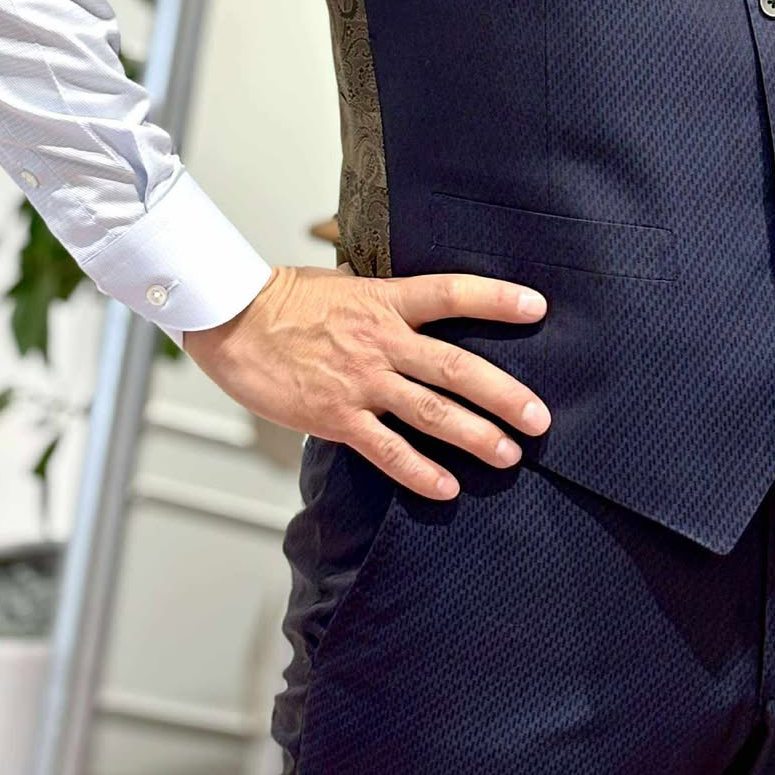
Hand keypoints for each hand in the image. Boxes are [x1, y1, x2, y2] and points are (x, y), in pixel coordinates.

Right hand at [182, 260, 551, 499]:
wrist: (234, 322)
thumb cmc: (287, 301)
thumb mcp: (345, 285)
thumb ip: (384, 299)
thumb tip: (416, 303)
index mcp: (385, 301)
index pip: (452, 294)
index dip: (496, 300)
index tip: (537, 308)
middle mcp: (381, 341)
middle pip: (456, 367)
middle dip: (504, 394)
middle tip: (539, 417)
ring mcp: (360, 382)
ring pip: (430, 412)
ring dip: (474, 435)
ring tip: (508, 454)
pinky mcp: (336, 417)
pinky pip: (386, 450)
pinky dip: (419, 472)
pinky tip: (446, 489)